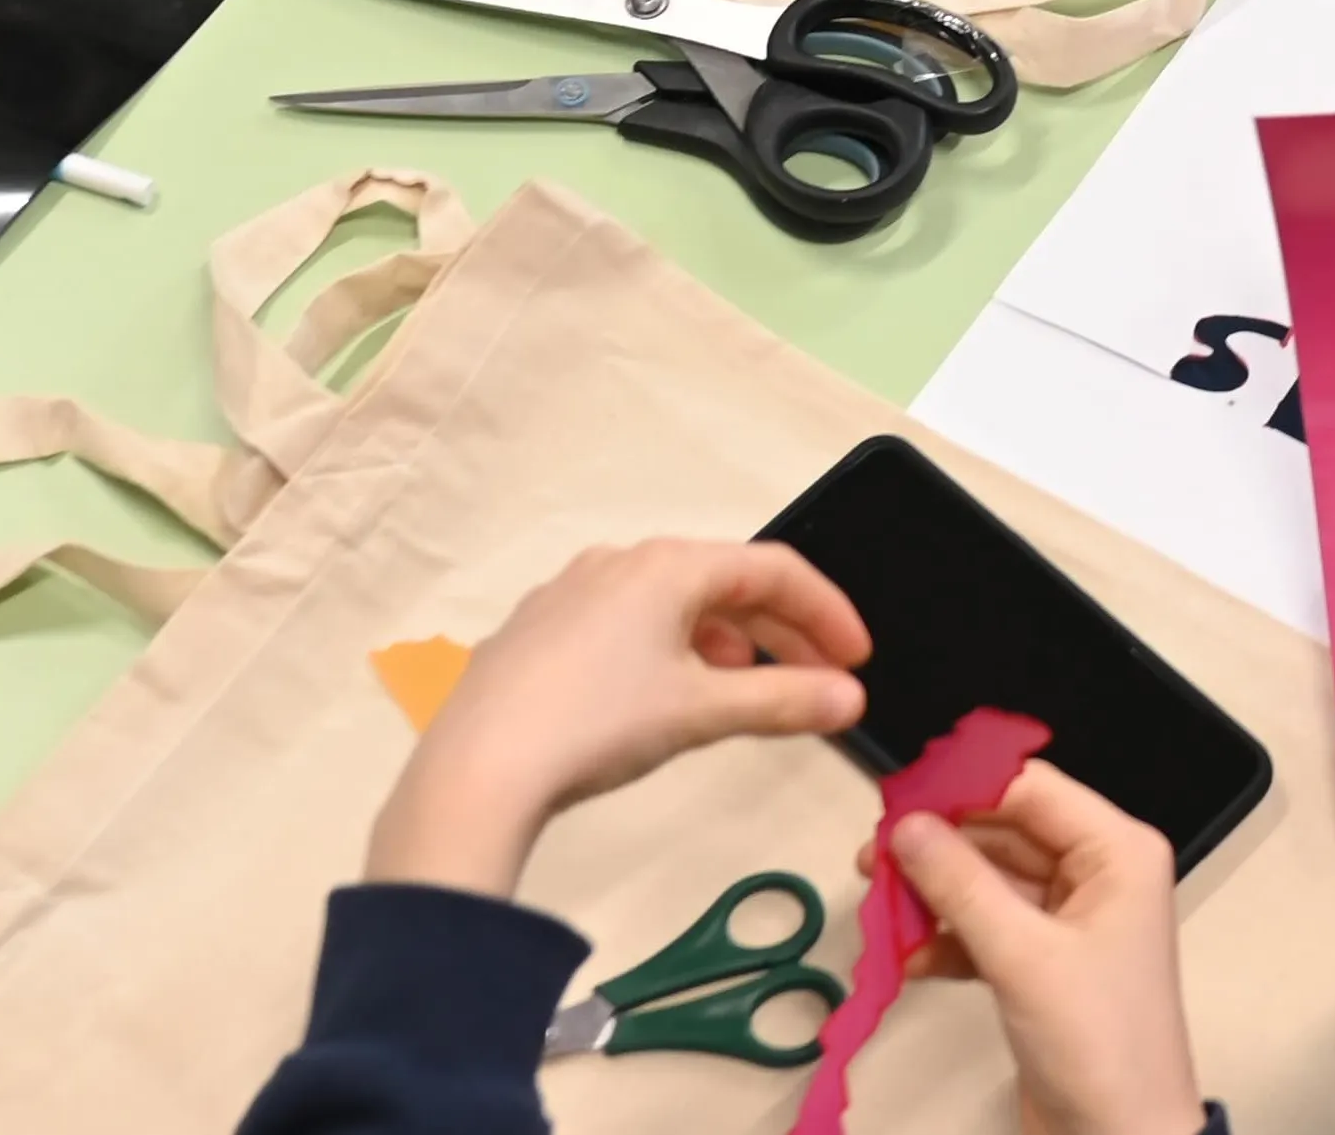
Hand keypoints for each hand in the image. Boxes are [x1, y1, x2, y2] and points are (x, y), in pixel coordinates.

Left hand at [365, 538, 870, 898]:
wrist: (477, 771)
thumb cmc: (598, 725)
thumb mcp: (700, 713)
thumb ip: (783, 700)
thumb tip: (851, 700)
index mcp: (666, 566)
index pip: (772, 570)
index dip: (826, 612)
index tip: (858, 661)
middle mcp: (617, 563)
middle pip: (722, 583)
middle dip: (778, 631)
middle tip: (819, 681)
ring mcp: (567, 595)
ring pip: (669, 604)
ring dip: (723, 641)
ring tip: (742, 690)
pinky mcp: (533, 635)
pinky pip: (622, 625)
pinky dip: (667, 651)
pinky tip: (661, 697)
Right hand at [893, 762, 1204, 1134]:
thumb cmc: (1099, 1044)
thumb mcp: (1024, 956)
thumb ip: (961, 885)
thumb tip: (907, 825)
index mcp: (1118, 852)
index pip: (1032, 790)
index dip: (963, 787)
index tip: (896, 799)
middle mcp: (1098, 874)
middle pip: (1005, 832)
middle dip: (940, 844)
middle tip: (872, 855)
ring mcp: (1069, 921)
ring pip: (989, 882)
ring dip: (935, 893)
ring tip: (877, 903)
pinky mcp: (1042, 964)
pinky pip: (986, 928)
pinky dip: (947, 938)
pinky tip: (906, 953)